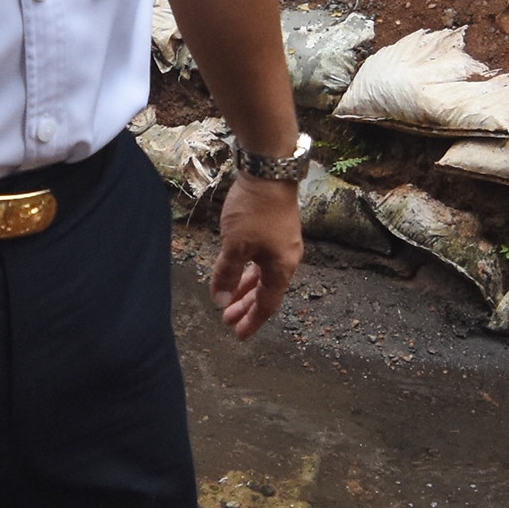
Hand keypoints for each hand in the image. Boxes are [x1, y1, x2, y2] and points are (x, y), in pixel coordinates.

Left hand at [210, 176, 301, 340]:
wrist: (269, 172)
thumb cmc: (255, 210)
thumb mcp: (235, 246)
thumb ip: (227, 275)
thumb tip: (221, 301)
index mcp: (281, 268)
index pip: (267, 304)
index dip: (252, 321)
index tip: (238, 335)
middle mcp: (286, 259)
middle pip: (265, 292)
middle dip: (245, 307)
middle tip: (226, 321)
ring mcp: (282, 244)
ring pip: (262, 275)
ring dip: (244, 289)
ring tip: (227, 300)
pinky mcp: (275, 230)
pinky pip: (261, 260)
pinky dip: (248, 271)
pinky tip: (235, 271)